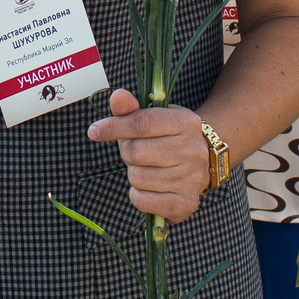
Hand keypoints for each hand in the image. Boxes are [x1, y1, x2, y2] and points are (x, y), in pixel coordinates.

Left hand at [89, 88, 213, 223]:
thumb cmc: (169, 138)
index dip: (114, 127)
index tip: (95, 131)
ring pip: (138, 177)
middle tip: (135, 152)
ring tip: (147, 168)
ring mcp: (192, 178)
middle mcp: (192, 150)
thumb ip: (132, 109)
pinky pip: (144, 201)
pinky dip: (138, 195)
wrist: (203, 163)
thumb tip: (118, 96)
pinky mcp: (186, 202)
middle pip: (136, 152)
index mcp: (185, 123)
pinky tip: (148, 187)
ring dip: (134, 174)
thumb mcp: (155, 118)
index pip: (142, 123)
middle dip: (127, 152)